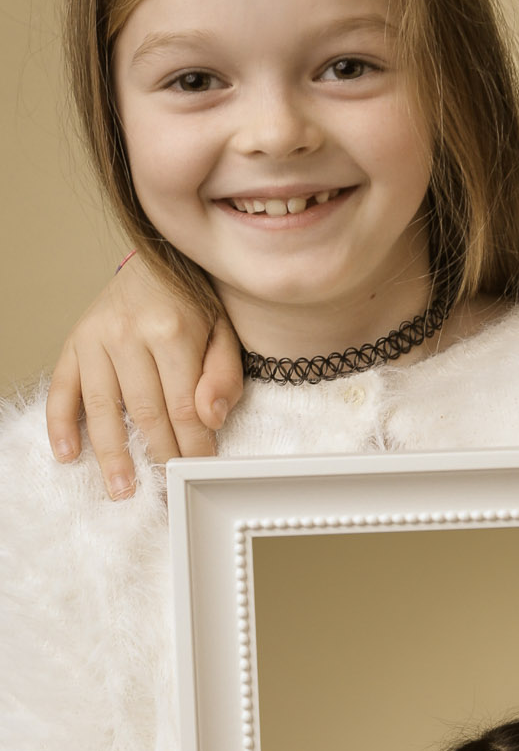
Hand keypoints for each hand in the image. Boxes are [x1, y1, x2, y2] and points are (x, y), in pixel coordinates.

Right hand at [46, 256, 243, 497]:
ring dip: (111, 454)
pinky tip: (67, 454)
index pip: (183, 408)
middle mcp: (127, 334)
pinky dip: (62, 423)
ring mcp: (95, 337)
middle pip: (145, 412)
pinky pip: (62, 387)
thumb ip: (223, 376)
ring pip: (103, 407)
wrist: (159, 257)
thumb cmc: (196, 301)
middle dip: (157, 457)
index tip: (199, 471)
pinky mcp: (74, 341)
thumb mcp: (225, 332)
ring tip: (121, 489)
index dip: (193, 446)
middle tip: (165, 492)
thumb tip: (210, 419)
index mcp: (171, 331)